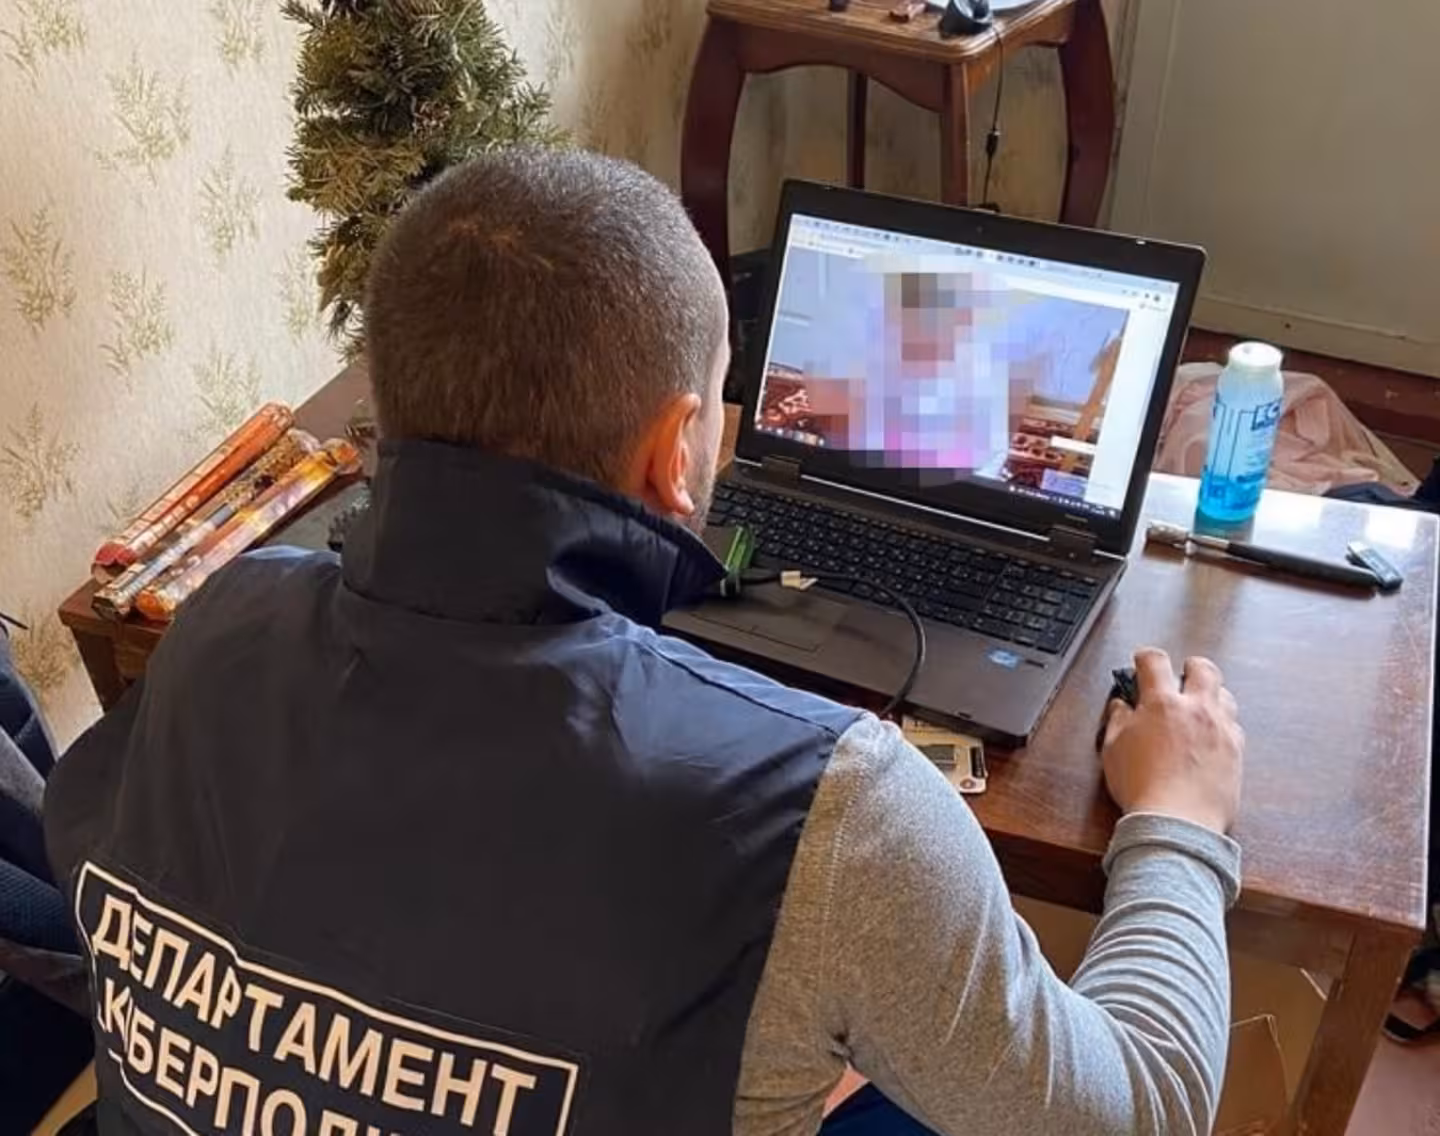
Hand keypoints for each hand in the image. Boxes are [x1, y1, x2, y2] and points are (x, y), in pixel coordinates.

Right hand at [1100, 648, 1243, 833]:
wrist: (1177, 822)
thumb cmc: (1142, 788)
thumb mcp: (1113, 749)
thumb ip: (1118, 720)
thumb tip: (1121, 706)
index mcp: (1162, 704)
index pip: (1155, 661)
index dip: (1145, 657)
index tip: (1142, 662)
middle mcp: (1197, 710)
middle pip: (1204, 668)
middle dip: (1190, 666)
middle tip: (1181, 675)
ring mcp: (1221, 730)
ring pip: (1225, 694)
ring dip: (1211, 694)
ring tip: (1198, 706)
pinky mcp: (1236, 752)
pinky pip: (1235, 726)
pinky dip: (1222, 724)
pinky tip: (1210, 736)